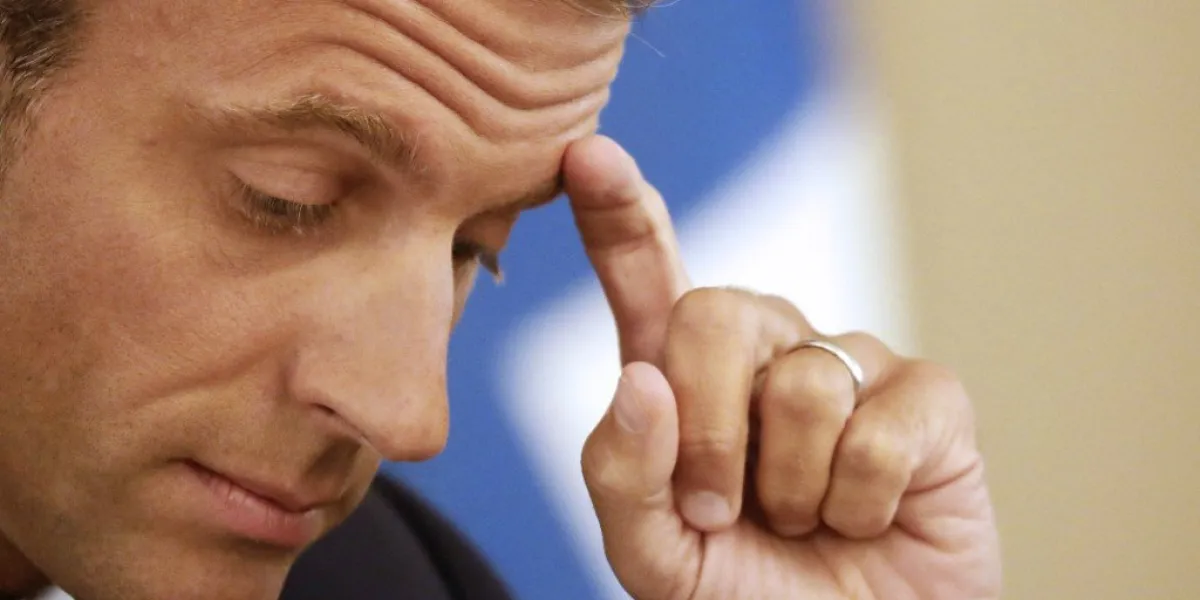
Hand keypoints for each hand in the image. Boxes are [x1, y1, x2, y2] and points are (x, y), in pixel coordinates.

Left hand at [565, 136, 1001, 599]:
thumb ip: (622, 474)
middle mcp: (768, 351)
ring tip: (803, 522)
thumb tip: (642, 379)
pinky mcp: (930, 399)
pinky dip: (859, 504)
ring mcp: (851, 366)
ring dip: (788, 490)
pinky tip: (866, 518)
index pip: (649, 276)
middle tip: (719, 513)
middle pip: (714, 315)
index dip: (619, 215)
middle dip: (709, 434)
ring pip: (801, 385)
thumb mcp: (654, 553)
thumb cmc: (747, 595)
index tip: (587, 156)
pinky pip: (878, 431)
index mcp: (688, 377)